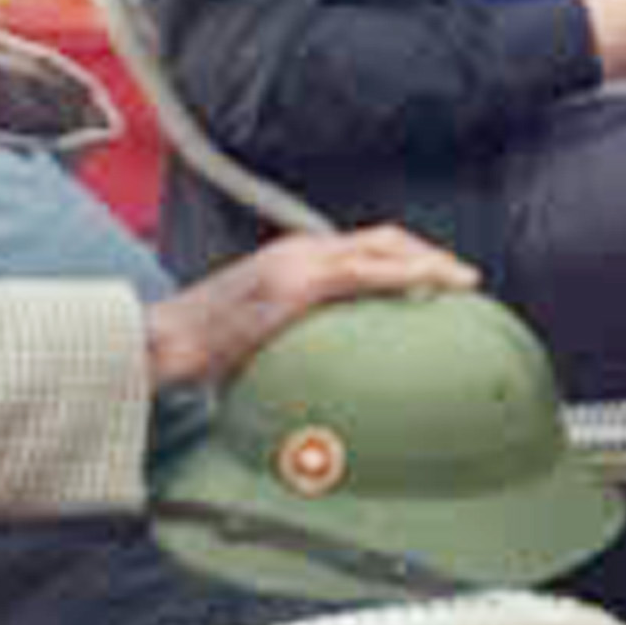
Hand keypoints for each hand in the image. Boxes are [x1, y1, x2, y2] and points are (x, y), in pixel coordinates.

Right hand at [145, 225, 481, 390]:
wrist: (162, 343)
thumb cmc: (199, 352)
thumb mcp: (252, 343)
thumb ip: (289, 348)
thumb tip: (309, 386)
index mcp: (291, 260)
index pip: (358, 248)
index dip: (402, 258)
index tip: (434, 280)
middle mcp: (299, 250)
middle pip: (382, 238)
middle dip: (428, 255)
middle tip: (462, 281)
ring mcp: (299, 262)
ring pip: (383, 247)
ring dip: (429, 262)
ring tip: (463, 284)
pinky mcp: (300, 283)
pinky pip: (366, 273)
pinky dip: (407, 275)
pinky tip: (434, 288)